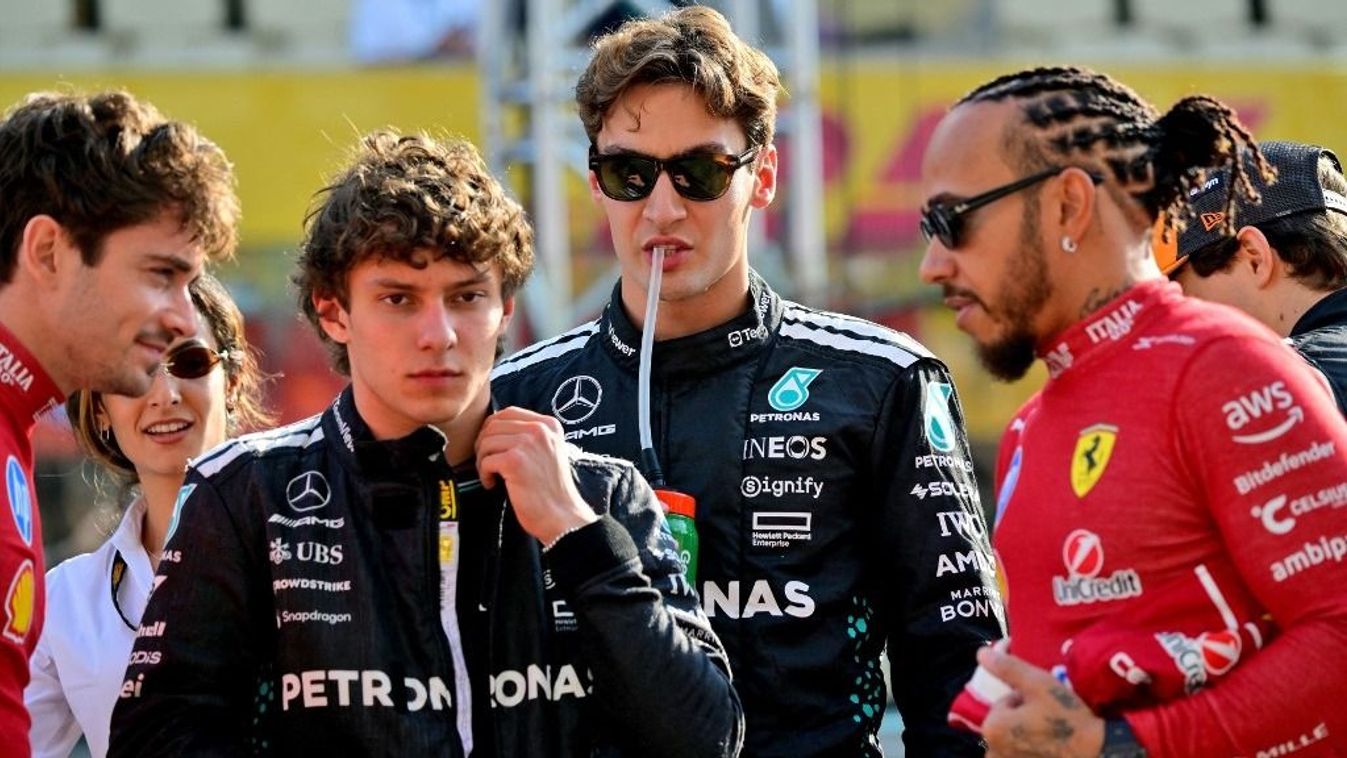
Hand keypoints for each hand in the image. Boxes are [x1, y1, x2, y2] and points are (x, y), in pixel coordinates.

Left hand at [476, 406, 597, 544]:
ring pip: (486, 441)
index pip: (508, 413)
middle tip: (487, 464)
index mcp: (549, 424)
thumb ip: (529, 436)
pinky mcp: (516, 460)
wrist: (562, 516)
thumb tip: (494, 428)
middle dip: (484, 445)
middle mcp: (540, 429)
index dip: (492, 429)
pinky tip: (493, 484)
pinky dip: (484, 474)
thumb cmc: (551, 489)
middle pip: (493, 425)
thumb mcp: (548, 451)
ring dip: (483, 461)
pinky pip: (486, 460)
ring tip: (492, 475)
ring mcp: (528, 443)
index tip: (491, 448)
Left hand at [980, 645, 1106, 757]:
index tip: (1045, 706)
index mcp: (992, 728)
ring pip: (1012, 743)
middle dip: (1023, 720)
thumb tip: (981, 653)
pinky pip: (1018, 756)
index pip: (1003, 703)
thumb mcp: (1038, 684)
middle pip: (1006, 725)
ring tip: (1052, 738)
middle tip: (1050, 721)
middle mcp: (992, 752)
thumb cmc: (1068, 719)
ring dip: (1026, 738)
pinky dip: (1031, 753)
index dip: (1024, 700)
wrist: (1100, 754)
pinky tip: (1051, 751)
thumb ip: (1007, 668)